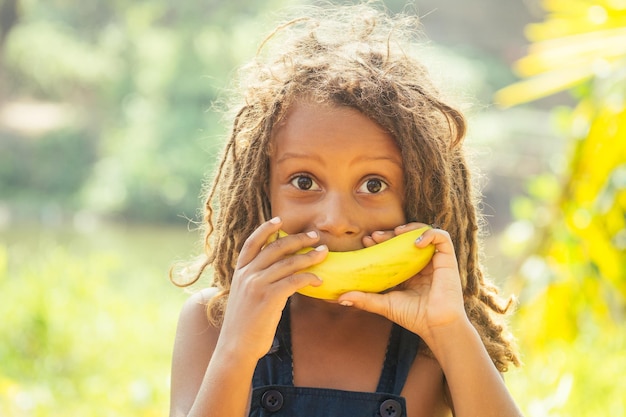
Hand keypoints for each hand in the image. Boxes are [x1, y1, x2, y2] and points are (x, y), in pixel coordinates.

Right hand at [216, 217, 327, 361]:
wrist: (236, 347)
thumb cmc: (244, 325)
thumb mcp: (244, 297)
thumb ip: (256, 281)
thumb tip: (278, 272)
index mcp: (239, 272)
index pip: (252, 243)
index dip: (266, 229)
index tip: (280, 219)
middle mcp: (247, 274)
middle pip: (276, 248)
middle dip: (298, 239)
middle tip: (315, 236)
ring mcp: (257, 285)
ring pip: (288, 263)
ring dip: (309, 256)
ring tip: (323, 254)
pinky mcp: (269, 297)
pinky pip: (294, 280)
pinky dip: (309, 277)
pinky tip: (319, 279)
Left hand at [339, 223, 466, 344]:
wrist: (435, 326)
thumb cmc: (413, 316)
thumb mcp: (384, 304)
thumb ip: (364, 299)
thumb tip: (340, 298)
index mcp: (408, 271)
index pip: (393, 249)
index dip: (380, 242)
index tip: (366, 240)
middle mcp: (421, 262)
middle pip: (406, 238)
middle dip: (389, 233)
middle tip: (374, 236)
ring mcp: (435, 260)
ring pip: (424, 232)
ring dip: (409, 228)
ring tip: (395, 233)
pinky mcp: (448, 259)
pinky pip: (442, 237)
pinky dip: (429, 234)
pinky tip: (415, 243)